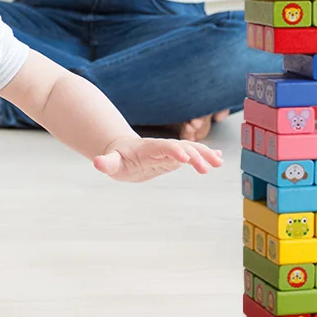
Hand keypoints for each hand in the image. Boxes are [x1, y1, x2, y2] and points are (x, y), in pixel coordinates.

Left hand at [93, 136, 221, 182]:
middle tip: (206, 168)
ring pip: (191, 150)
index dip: (173, 150)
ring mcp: (170, 151)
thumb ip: (106, 163)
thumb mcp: (110, 162)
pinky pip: (193, 155)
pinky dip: (205, 155)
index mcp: (148, 148)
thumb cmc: (117, 158)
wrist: (124, 151)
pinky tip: (219, 158)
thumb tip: (97, 162)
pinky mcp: (175, 157)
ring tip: (219, 162)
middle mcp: (162, 148)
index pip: (162, 147)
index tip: (184, 157)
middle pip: (181, 148)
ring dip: (205, 155)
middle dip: (194, 156)